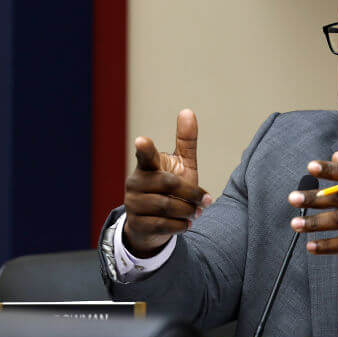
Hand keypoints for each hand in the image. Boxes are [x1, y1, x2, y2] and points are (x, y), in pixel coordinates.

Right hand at [123, 109, 212, 256]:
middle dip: (191, 193)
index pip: (145, 155)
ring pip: (167, 206)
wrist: (154, 225)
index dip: (145, 148)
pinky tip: (186, 224)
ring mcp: (133, 203)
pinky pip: (162, 224)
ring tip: (195, 212)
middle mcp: (135, 182)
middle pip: (169, 184)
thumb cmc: (171, 190)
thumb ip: (185, 142)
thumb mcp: (181, 166)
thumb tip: (187, 111)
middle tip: (204, 201)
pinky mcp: (137, 223)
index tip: (142, 140)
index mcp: (147, 165)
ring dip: (187, 211)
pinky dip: (180, 225)